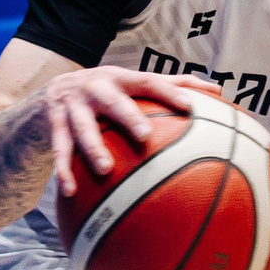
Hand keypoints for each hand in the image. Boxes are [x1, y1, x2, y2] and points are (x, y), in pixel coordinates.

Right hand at [42, 66, 221, 194]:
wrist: (51, 91)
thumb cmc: (107, 90)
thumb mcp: (133, 84)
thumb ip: (172, 85)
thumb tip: (218, 90)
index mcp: (120, 78)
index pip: (148, 82)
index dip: (169, 92)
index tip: (189, 107)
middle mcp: (95, 88)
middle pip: (112, 101)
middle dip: (127, 116)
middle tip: (144, 136)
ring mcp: (72, 106)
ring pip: (81, 127)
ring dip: (92, 147)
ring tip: (104, 169)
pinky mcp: (53, 124)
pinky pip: (58, 149)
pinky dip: (63, 170)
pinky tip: (70, 191)